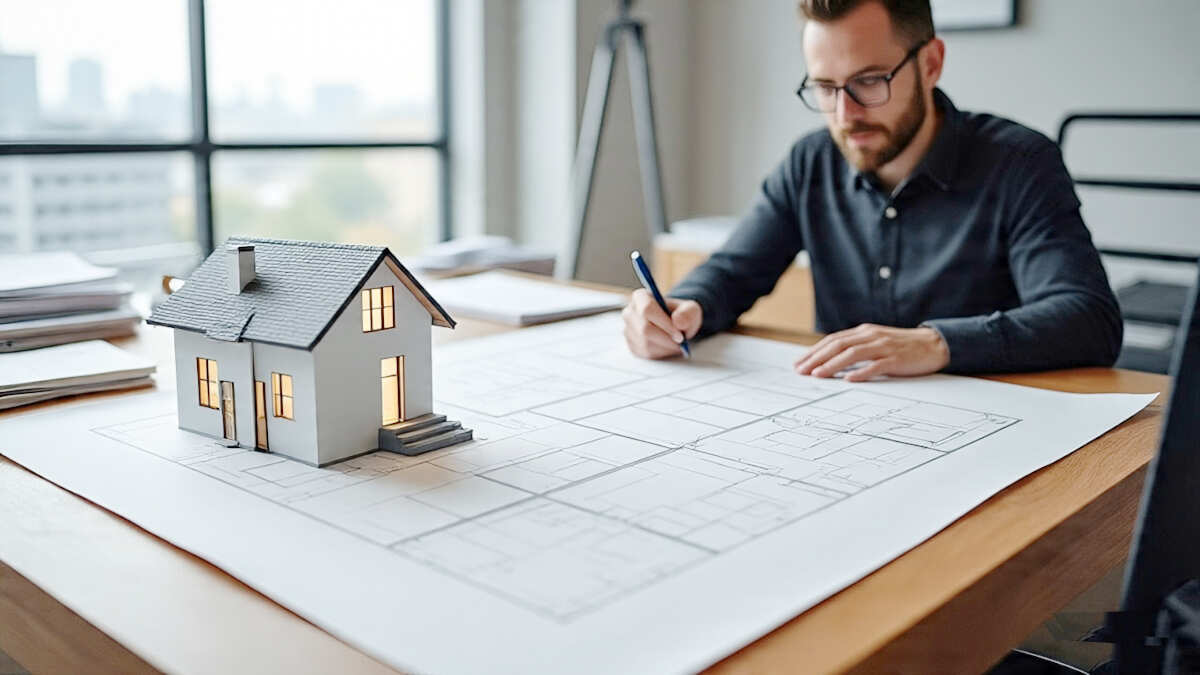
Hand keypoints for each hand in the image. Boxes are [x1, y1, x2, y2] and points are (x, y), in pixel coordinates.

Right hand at [622, 290, 701, 358]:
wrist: (675, 325)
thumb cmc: (681, 314)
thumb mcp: (691, 309)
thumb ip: (687, 313)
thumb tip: (678, 321)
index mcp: (640, 297)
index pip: (647, 309)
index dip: (664, 323)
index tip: (679, 334)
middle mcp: (630, 312)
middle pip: (644, 329)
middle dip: (666, 338)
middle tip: (681, 341)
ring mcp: (628, 330)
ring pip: (645, 344)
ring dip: (665, 347)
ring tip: (676, 342)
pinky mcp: (631, 345)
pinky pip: (645, 353)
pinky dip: (661, 353)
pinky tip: (667, 346)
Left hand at [793, 323, 949, 381]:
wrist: (934, 344)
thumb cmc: (902, 346)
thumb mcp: (876, 342)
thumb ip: (857, 347)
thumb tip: (832, 361)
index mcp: (864, 332)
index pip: (833, 340)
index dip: (815, 351)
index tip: (799, 363)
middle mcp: (871, 336)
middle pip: (838, 345)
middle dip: (817, 358)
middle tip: (801, 370)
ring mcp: (883, 347)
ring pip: (852, 354)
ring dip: (832, 365)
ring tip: (818, 374)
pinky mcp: (896, 359)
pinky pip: (876, 366)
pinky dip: (861, 373)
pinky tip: (849, 380)